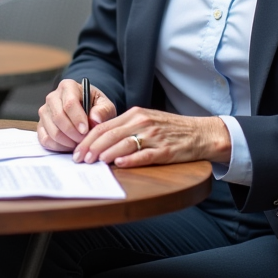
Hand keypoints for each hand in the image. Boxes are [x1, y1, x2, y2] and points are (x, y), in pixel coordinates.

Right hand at [37, 79, 116, 151]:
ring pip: (52, 131)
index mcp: (68, 86)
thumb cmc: (95, 107)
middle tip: (84, 140)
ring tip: (79, 143)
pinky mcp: (41, 125)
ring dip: (67, 142)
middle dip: (73, 133)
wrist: (86, 110)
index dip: (77, 119)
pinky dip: (58, 147)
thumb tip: (95, 119)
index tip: (86, 130)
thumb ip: (103, 110)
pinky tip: (70, 146)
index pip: (69, 103)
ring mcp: (45, 112)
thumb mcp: (105, 105)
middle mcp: (52, 97)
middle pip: (58, 117)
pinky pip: (45, 139)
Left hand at [71, 107, 231, 167]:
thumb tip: (100, 140)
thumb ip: (125, 128)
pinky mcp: (165, 150)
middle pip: (110, 135)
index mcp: (135, 114)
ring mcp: (154, 136)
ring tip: (94, 163)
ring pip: (124, 143)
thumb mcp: (146, 121)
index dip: (88, 139)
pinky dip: (130, 159)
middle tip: (80, 160)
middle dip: (91, 148)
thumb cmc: (170, 129)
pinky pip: (144, 155)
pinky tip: (119, 164)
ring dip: (106, 154)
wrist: (200, 133)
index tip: (77, 151)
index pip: (104, 126)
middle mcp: (142, 122)